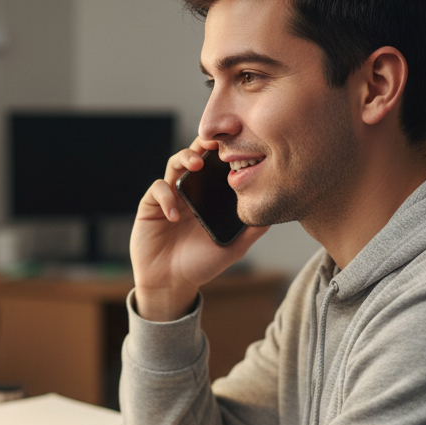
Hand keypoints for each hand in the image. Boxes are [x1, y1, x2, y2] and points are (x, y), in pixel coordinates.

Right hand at [130, 137, 268, 321]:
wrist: (171, 283)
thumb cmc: (200, 265)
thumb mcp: (233, 248)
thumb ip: (252, 230)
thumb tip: (274, 211)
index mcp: (209, 196)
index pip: (217, 165)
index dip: (224, 150)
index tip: (237, 143)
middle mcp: (190, 191)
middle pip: (196, 155)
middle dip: (204, 143)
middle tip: (215, 141)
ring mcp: (170, 196)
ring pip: (175, 163)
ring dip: (185, 158)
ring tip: (196, 165)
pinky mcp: (151, 205)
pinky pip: (158, 189)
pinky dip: (167, 196)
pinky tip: (175, 215)